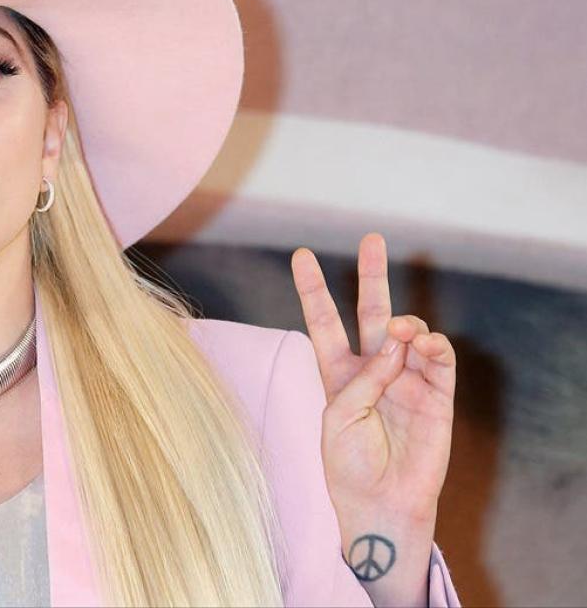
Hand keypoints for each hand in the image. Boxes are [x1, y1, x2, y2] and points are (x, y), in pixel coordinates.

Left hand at [290, 232, 455, 605]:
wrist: (379, 503)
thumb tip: (398, 342)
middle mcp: (373, 369)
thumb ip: (364, 377)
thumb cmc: (349, 463)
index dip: (314, 289)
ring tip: (404, 330)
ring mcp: (406, 379)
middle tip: (372, 238)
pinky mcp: (436, 396)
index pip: (324, 321)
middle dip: (372, 275)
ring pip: (410, 333)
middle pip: (373, 312)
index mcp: (338, 372)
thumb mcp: (340, 416)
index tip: (301, 255)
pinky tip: (424, 343)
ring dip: (407, 324)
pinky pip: (440, 360)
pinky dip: (433, 346)